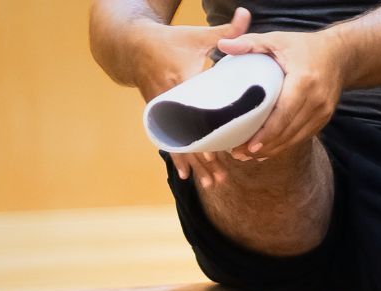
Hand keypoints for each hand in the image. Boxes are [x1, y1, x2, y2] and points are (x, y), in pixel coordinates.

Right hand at [131, 8, 251, 186]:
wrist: (132, 46)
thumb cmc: (169, 40)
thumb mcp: (196, 35)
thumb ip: (225, 31)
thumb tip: (248, 15)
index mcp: (181, 82)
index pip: (197, 113)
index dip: (206, 134)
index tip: (218, 151)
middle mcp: (170, 102)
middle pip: (189, 136)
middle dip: (204, 159)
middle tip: (221, 178)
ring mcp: (163, 112)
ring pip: (180, 144)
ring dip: (195, 165)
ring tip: (211, 184)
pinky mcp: (159, 116)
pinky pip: (170, 140)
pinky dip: (179, 157)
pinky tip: (185, 176)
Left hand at [216, 29, 346, 160]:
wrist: (340, 55)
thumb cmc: (304, 47)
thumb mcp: (278, 39)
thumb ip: (250, 42)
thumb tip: (223, 45)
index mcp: (304, 80)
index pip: (283, 113)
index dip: (266, 133)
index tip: (248, 145)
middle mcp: (316, 99)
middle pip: (287, 131)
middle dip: (263, 146)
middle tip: (239, 153)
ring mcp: (323, 112)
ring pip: (294, 138)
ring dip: (272, 150)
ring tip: (248, 155)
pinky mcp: (324, 119)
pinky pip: (302, 137)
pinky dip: (283, 145)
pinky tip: (266, 152)